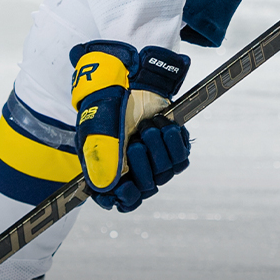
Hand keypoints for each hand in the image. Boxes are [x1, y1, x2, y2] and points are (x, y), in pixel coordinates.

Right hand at [70, 41, 190, 212]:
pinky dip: (174, 141)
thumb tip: (109, 190)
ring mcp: (154, 159)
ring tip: (147, 126)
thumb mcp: (97, 130)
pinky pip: (182, 158)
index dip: (125, 199)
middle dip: (143, 165)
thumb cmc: (107, 104)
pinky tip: (164, 124)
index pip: (120, 201)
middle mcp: (133, 169)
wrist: (128, 77)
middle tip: (136, 141)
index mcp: (109, 171)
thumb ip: (102, 159)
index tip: (125, 188)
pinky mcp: (172, 148)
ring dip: (158, 149)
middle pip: (146, 189)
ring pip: (166, 174)